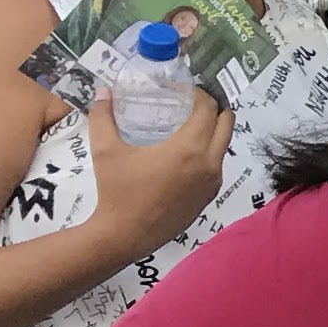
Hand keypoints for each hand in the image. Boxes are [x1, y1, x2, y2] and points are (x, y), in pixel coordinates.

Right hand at [84, 86, 231, 251]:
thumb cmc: (116, 191)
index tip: (183, 91)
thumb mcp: (104, 150)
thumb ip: (102, 116)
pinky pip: (217, 166)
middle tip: (191, 104)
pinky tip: (186, 153)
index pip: (208, 109)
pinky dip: (209, 152)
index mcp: (189, 148)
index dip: (198, 94)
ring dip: (213, 130)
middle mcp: (209, 163)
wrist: (123, 235)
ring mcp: (212, 182)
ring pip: (224, 145)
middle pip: (226, 123)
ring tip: (189, 125)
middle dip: (213, 108)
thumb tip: (102, 91)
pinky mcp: (209, 197)